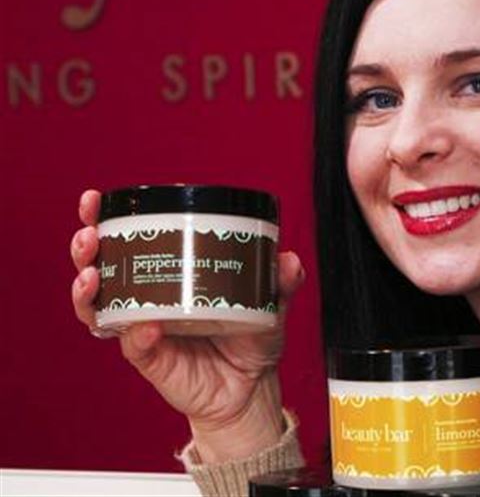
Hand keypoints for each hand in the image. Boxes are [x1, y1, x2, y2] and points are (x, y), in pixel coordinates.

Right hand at [70, 189, 305, 461]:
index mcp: (170, 272)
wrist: (252, 384)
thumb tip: (288, 260)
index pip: (128, 238)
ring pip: (99, 307)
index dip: (104, 219)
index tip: (94, 200)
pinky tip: (146, 326)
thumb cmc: (251, 336)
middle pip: (100, 267)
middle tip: (90, 234)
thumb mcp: (271, 301)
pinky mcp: (151, 359)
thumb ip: (282, 280)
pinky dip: (136, 335)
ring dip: (87, 290)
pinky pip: (134, 345)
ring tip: (92, 276)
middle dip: (86, 247)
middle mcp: (148, 297)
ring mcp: (143, 328)